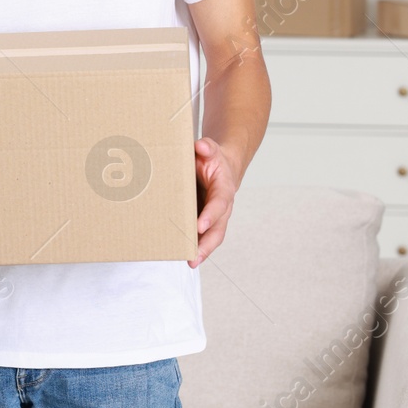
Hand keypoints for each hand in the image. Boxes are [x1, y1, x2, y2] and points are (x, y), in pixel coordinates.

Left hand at [189, 136, 240, 268]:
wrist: (220, 165)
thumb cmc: (212, 158)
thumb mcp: (210, 149)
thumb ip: (207, 147)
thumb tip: (201, 145)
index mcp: (224, 188)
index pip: (219, 204)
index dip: (210, 215)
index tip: (199, 226)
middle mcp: (222, 207)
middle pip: (218, 229)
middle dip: (207, 244)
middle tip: (194, 258)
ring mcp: (215, 216)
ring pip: (212, 237)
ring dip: (202, 251)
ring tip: (189, 262)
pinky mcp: (206, 221)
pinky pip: (203, 236)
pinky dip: (195, 247)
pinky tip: (182, 255)